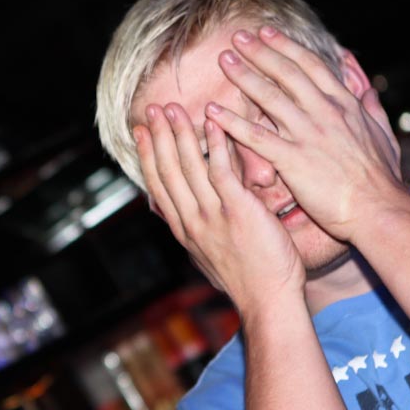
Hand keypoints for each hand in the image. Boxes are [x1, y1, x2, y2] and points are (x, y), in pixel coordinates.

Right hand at [135, 101, 305, 312]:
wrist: (267, 301)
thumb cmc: (248, 280)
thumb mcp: (208, 257)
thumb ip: (194, 232)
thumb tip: (176, 218)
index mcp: (184, 230)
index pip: (159, 186)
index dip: (148, 156)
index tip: (141, 134)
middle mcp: (192, 221)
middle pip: (168, 171)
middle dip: (158, 138)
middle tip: (152, 110)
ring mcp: (213, 216)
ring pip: (189, 167)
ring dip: (180, 134)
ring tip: (174, 109)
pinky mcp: (238, 211)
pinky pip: (222, 172)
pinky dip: (216, 144)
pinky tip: (212, 122)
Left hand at [204, 26, 407, 242]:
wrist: (377, 208)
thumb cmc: (380, 179)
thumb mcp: (383, 135)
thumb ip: (373, 109)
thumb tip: (368, 89)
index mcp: (344, 105)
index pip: (311, 66)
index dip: (287, 47)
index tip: (267, 33)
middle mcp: (324, 113)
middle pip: (286, 74)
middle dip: (260, 52)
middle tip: (237, 37)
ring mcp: (307, 134)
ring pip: (269, 98)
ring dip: (244, 77)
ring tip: (223, 60)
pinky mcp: (292, 160)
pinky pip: (256, 137)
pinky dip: (232, 122)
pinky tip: (213, 112)